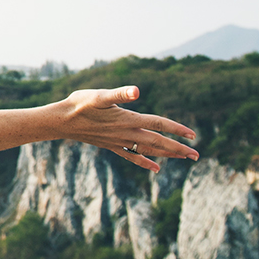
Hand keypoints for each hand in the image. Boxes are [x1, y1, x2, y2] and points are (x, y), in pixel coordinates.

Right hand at [53, 86, 198, 171]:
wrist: (61, 121)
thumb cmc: (79, 104)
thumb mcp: (99, 95)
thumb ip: (119, 94)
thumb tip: (136, 91)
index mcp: (129, 119)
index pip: (159, 124)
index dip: (177, 129)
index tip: (193, 136)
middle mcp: (127, 133)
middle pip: (158, 142)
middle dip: (178, 149)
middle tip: (196, 156)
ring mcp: (119, 141)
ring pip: (148, 150)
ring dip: (166, 154)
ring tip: (183, 159)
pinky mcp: (111, 145)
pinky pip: (132, 156)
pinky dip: (145, 161)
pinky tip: (154, 167)